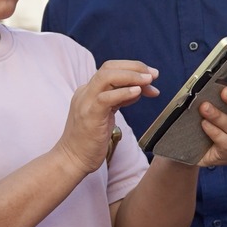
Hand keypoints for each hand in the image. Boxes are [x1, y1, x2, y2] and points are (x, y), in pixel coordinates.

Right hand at [55, 60, 157, 175]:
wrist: (72, 159)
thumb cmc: (89, 140)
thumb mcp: (107, 114)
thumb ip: (120, 99)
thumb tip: (139, 89)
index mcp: (88, 91)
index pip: (111, 69)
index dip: (133, 68)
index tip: (151, 76)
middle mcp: (85, 93)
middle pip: (109, 67)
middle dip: (135, 67)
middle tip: (153, 75)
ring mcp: (86, 103)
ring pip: (106, 77)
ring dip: (131, 76)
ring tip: (149, 81)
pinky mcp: (89, 115)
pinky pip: (106, 98)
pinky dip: (123, 93)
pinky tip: (137, 93)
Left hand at [189, 85, 226, 167]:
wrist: (190, 153)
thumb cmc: (201, 130)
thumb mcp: (207, 114)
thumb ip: (211, 102)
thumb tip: (205, 86)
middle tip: (224, 92)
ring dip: (218, 116)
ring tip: (204, 108)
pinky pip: (226, 143)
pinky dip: (215, 132)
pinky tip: (204, 125)